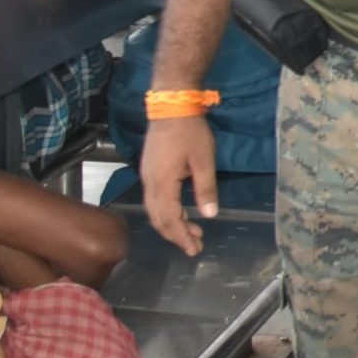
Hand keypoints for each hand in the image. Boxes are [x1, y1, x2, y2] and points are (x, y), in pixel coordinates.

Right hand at [142, 114, 218, 255]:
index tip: (194, 249)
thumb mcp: (204, 161)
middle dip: (176, 235)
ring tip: (193, 232)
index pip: (170, 219)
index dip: (182, 237)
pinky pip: (155, 199)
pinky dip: (167, 211)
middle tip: (195, 246)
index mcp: (162, 184)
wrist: (171, 107)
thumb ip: (206, 189)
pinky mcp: (149, 170)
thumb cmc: (190, 132)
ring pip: (155, 210)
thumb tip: (209, 215)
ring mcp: (147, 177)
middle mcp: (150, 184)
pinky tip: (181, 212)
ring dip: (172, 224)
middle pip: (159, 219)